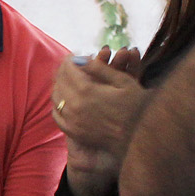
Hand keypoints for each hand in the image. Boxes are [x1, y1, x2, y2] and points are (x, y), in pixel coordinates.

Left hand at [53, 49, 146, 195]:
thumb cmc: (136, 107)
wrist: (138, 139)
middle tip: (69, 65)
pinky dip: (58, 104)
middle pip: (60, 82)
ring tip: (67, 79)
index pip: (68, 69)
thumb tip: (81, 59)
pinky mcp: (73, 132)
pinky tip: (64, 99)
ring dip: (59, 85)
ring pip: (56, 98)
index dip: (69, 60)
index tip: (73, 56)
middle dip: (63, 70)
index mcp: (87, 91)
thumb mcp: (123, 82)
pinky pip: (57, 115)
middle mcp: (75, 106)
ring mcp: (72, 121)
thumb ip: (100, 68)